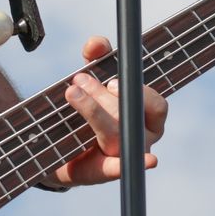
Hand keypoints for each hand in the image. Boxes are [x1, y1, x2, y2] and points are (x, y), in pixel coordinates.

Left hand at [47, 35, 168, 188]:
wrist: (57, 146)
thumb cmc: (86, 109)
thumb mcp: (92, 78)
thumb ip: (96, 58)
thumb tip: (96, 43)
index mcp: (147, 116)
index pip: (157, 105)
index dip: (140, 93)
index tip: (112, 82)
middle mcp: (141, 138)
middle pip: (131, 116)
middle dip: (102, 96)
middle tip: (79, 81)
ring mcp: (123, 156)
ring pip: (117, 136)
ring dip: (94, 112)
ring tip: (72, 94)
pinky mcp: (100, 172)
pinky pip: (114, 170)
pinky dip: (122, 166)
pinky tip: (145, 161)